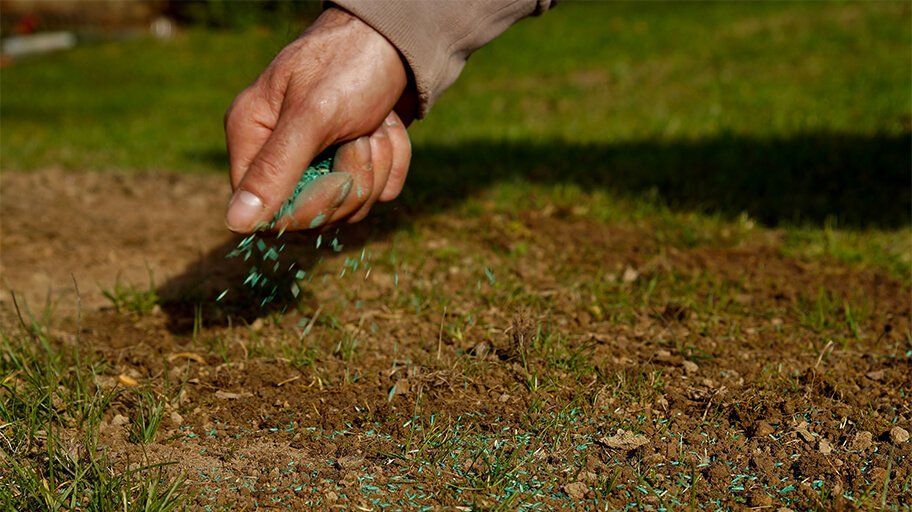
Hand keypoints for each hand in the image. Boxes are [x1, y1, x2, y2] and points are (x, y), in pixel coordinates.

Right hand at [224, 7, 413, 232]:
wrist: (398, 36)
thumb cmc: (349, 64)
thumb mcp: (312, 116)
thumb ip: (275, 169)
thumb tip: (235, 223)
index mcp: (251, 136)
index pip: (264, 211)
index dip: (305, 209)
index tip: (336, 180)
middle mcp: (280, 152)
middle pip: (313, 214)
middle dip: (351, 179)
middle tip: (361, 134)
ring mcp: (319, 159)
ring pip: (351, 205)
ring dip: (377, 164)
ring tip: (376, 123)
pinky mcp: (354, 160)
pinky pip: (378, 191)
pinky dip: (393, 159)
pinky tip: (389, 126)